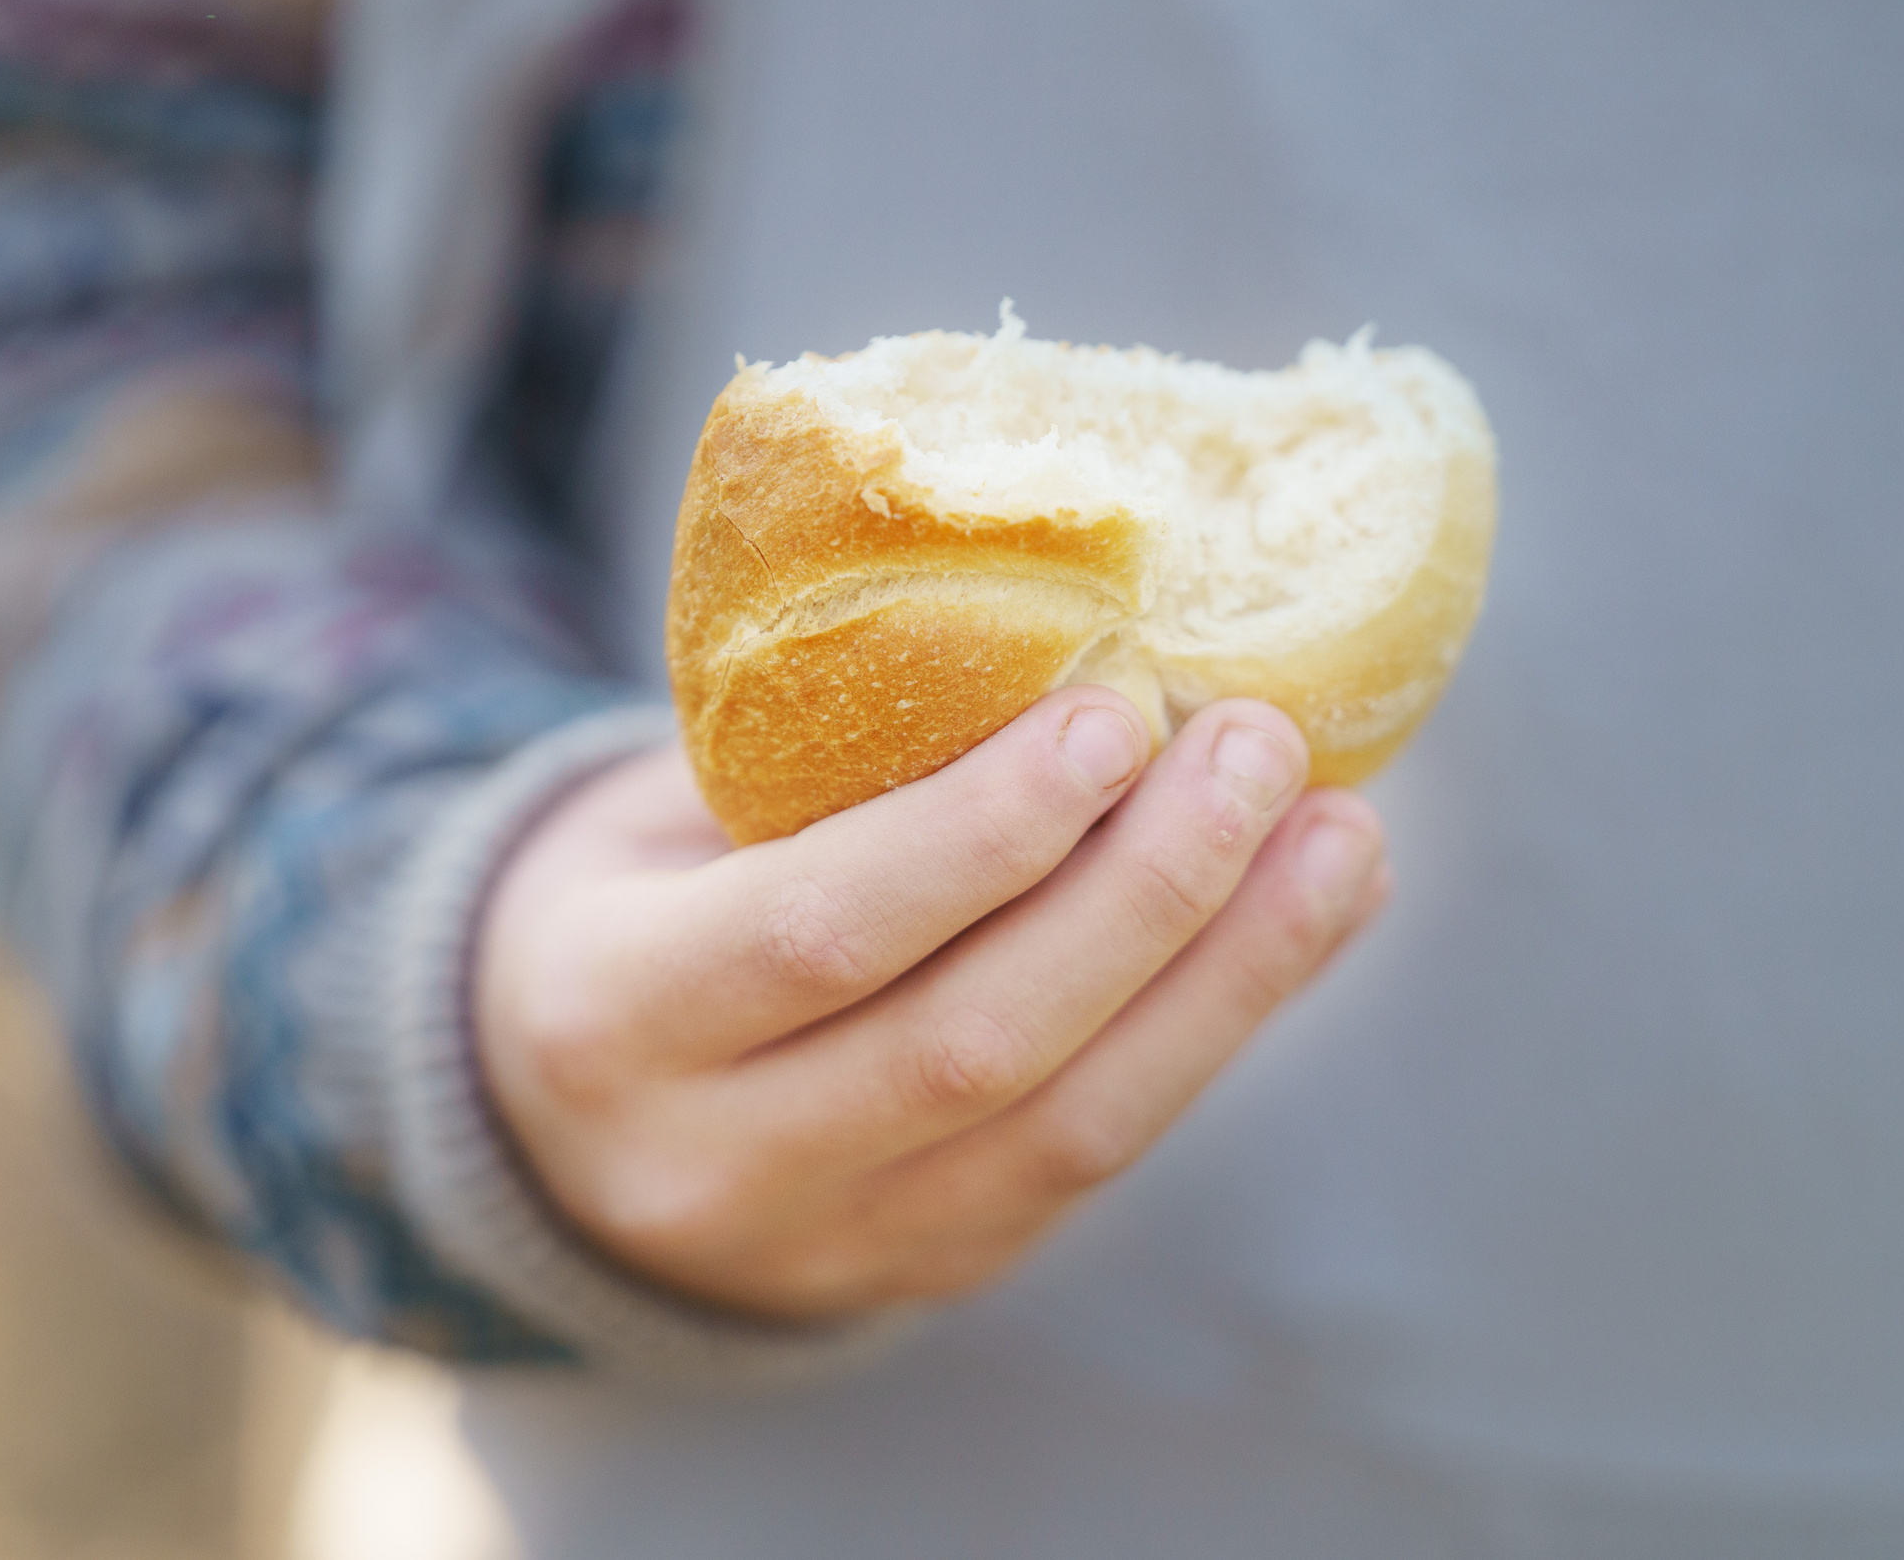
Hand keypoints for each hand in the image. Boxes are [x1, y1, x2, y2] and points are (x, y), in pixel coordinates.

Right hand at [473, 688, 1391, 1321]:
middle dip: (1146, 889)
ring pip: (1070, 1126)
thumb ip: (811, 765)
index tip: (1114, 713)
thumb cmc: (630, 911)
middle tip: (1259, 745)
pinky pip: (1102, 1154)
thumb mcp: (651, 822)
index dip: (981, 830)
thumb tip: (1066, 636)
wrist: (567, 1136)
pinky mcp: (942, 1266)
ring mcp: (836, 1244)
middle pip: (973, 1043)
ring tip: (1336, 834)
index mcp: (609, 1015)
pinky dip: (1217, 1026)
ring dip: (1229, 971)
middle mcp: (713, 1161)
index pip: (815, 932)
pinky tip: (1303, 916)